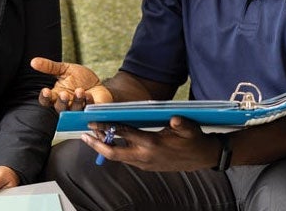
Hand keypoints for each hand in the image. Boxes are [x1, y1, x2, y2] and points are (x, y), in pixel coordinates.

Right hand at [31, 57, 113, 111]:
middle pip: (59, 108)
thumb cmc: (80, 78)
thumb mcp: (65, 69)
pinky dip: (88, 102)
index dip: (45, 98)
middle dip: (61, 102)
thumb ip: (49, 67)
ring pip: (74, 110)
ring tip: (80, 90)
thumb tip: (33, 61)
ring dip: (76, 101)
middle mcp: (66, 105)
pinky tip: (89, 94)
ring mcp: (78, 110)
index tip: (45, 91)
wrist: (98, 84)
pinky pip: (88, 110)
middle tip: (64, 94)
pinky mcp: (91, 112)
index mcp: (57, 96)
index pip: (46, 101)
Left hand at [80, 116, 222, 171]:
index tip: (93, 121)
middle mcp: (145, 156)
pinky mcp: (147, 166)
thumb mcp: (190, 128)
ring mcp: (145, 163)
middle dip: (97, 144)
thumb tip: (174, 120)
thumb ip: (181, 124)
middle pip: (114, 153)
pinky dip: (116, 151)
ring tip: (93, 136)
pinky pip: (127, 159)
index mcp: (152, 144)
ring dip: (105, 148)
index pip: (124, 134)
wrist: (203, 157)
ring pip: (119, 157)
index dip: (107, 127)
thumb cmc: (194, 139)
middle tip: (83, 135)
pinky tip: (112, 142)